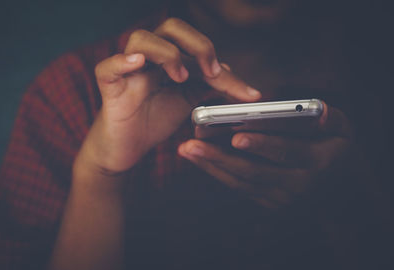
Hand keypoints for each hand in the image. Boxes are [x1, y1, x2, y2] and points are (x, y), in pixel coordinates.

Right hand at [81, 18, 260, 173]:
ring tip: (179, 78)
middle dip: (198, 44)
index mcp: (168, 57)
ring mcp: (128, 70)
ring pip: (141, 38)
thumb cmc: (153, 119)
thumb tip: (232, 72)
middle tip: (210, 72)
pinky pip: (108, 67)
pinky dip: (122, 62)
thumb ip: (207, 85)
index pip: (197, 45)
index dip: (224, 63)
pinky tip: (137, 64)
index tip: (247, 93)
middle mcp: (149, 57)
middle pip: (171, 28)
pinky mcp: (109, 87)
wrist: (127, 148)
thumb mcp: (188, 101)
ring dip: (167, 54)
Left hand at [178, 103, 352, 207]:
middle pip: (254, 172)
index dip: (263, 144)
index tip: (236, 136)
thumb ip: (330, 117)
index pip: (288, 152)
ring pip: (241, 182)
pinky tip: (198, 158)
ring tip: (186, 149)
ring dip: (211, 166)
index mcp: (317, 162)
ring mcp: (281, 198)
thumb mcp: (341, 128)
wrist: (336, 184)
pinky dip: (217, 172)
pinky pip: (238, 187)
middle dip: (220, 158)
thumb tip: (317, 111)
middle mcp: (298, 185)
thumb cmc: (333, 145)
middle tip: (192, 144)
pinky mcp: (267, 202)